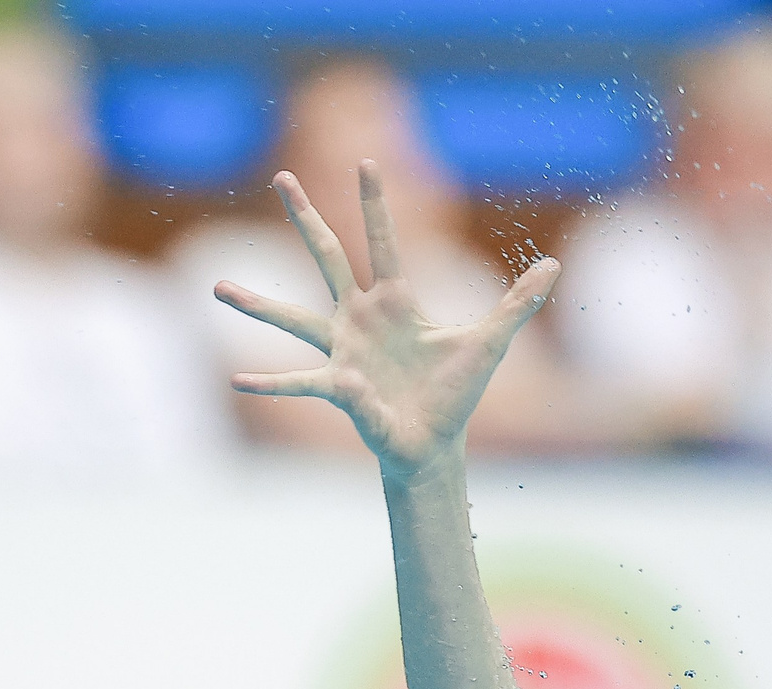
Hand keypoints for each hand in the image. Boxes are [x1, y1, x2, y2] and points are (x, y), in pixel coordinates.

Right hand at [213, 163, 559, 475]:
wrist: (432, 446)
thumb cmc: (455, 396)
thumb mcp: (490, 343)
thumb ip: (517, 302)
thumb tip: (554, 265)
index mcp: (395, 301)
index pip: (383, 240)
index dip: (375, 202)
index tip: (367, 159)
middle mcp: (359, 317)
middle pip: (327, 256)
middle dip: (305, 216)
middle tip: (281, 176)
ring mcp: (340, 350)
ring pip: (292, 319)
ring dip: (256, 305)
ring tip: (217, 287)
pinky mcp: (336, 387)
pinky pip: (299, 383)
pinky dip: (270, 383)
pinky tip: (237, 381)